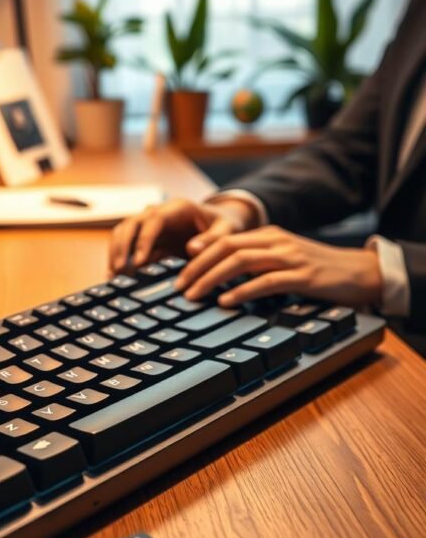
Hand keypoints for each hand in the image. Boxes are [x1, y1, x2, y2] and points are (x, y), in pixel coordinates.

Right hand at [109, 197, 257, 272]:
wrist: (220, 224)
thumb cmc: (225, 226)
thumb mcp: (227, 231)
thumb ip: (213, 239)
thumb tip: (192, 249)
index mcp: (177, 208)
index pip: (154, 220)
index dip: (144, 240)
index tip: (140, 261)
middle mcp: (159, 212)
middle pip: (131, 223)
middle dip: (122, 246)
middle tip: (119, 271)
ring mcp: (150, 225)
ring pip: (123, 233)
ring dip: (116, 252)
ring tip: (113, 276)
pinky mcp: (148, 239)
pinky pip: (128, 246)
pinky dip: (120, 259)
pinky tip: (116, 278)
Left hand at [175, 225, 382, 307]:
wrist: (359, 272)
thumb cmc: (319, 270)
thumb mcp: (285, 259)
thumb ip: (258, 263)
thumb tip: (223, 277)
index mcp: (270, 236)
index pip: (226, 239)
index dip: (200, 253)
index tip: (179, 269)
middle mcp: (276, 242)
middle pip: (227, 248)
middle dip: (198, 267)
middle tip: (179, 286)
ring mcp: (289, 258)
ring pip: (240, 262)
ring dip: (211, 279)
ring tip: (194, 295)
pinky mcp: (303, 277)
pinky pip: (266, 282)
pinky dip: (242, 291)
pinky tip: (225, 301)